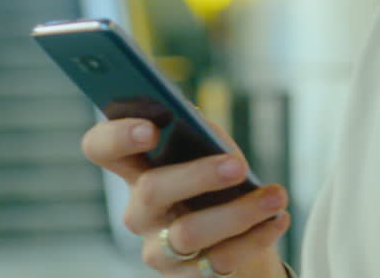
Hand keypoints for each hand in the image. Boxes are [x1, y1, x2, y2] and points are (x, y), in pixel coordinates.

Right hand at [82, 117, 290, 276]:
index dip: (117, 137)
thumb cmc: (216, 178)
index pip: (101, 148)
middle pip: (151, 189)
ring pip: (188, 233)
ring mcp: (157, 247)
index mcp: (135, 168)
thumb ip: (195, 130)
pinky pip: (216, 262)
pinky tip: (277, 219)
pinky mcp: (183, 277)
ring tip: (275, 196)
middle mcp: (139, 209)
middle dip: (197, 175)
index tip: (151, 129)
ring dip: (239, 212)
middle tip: (237, 164)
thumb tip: (191, 118)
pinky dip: (254, 238)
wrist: (237, 234)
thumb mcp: (207, 148)